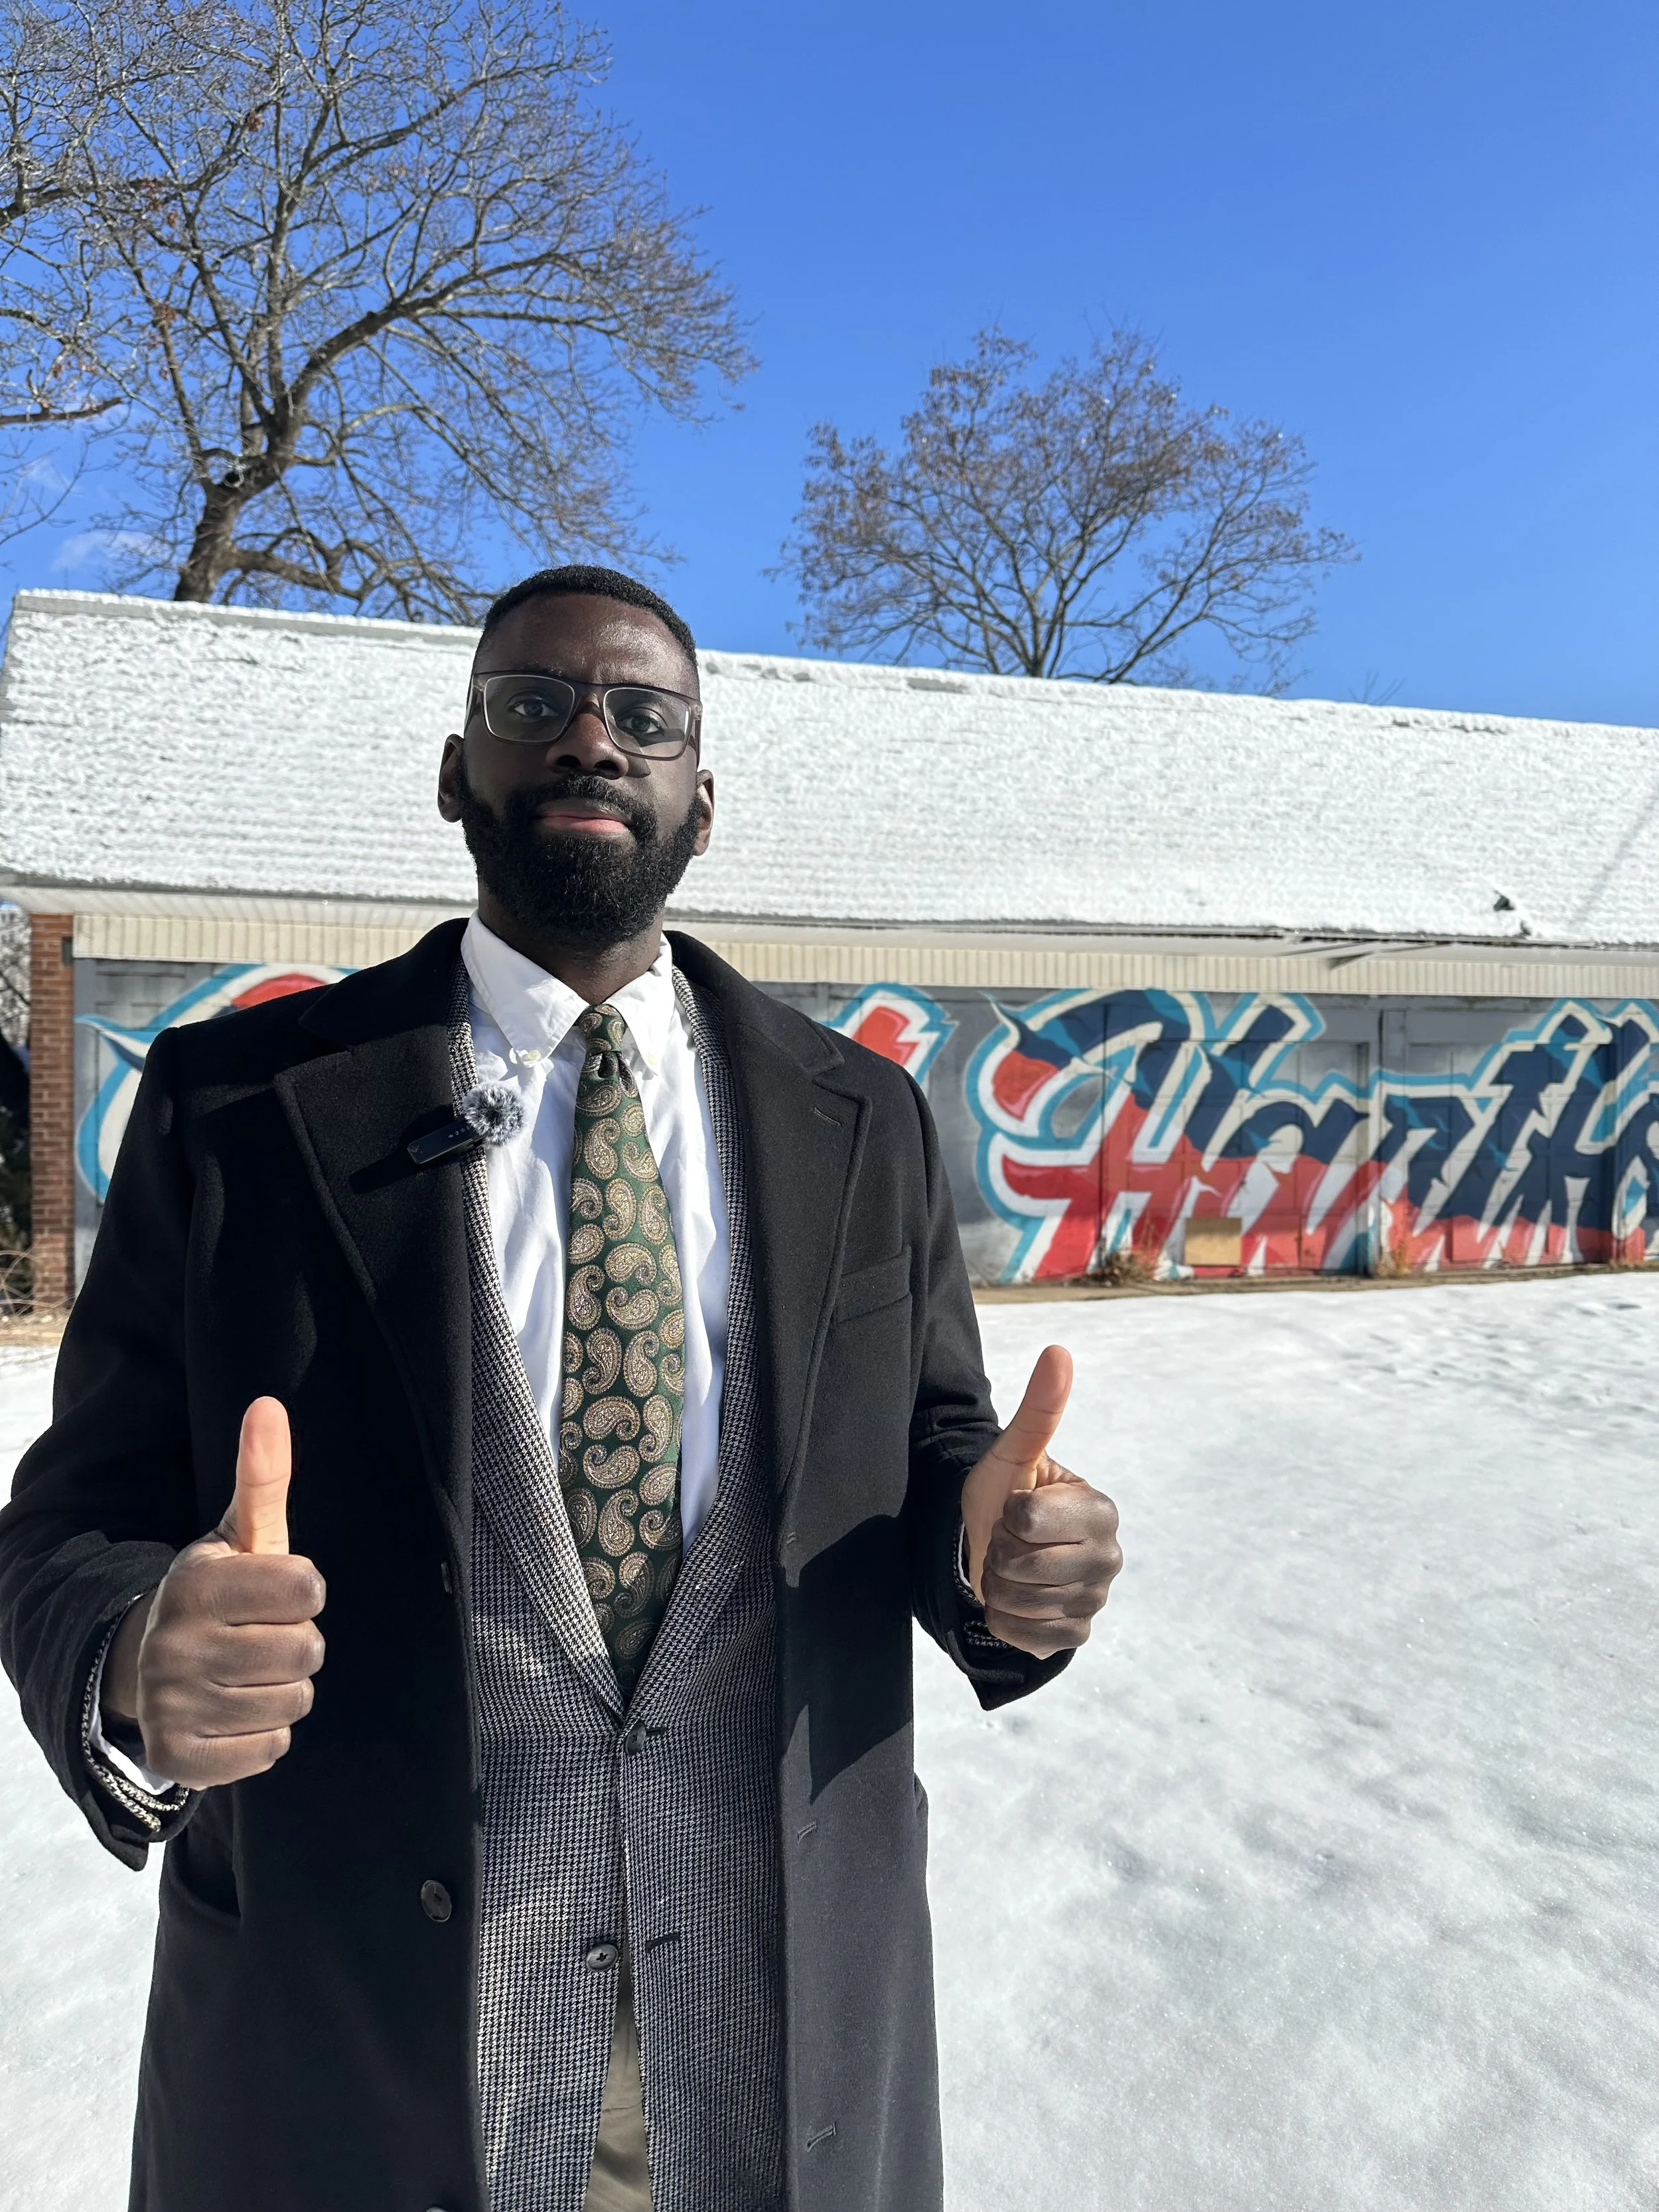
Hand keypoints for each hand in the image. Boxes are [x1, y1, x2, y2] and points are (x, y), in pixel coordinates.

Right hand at [101, 1398, 325, 1787]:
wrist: (149, 1663)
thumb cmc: (220, 1592)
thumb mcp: (239, 1534)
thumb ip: (261, 1475)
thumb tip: (268, 1404)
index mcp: (194, 1585)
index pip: (306, 1588)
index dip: (305, 1590)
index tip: (281, 1589)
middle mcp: (174, 1648)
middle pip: (306, 1651)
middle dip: (298, 1642)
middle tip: (263, 1635)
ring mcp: (173, 1706)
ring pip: (292, 1702)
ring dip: (284, 1689)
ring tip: (250, 1671)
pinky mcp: (179, 1758)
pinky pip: (270, 1750)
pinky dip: (265, 1734)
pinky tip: (237, 1710)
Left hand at [958, 1345, 1121, 1659]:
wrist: (990, 1547)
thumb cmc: (1005, 1494)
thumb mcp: (1015, 1452)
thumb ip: (1039, 1409)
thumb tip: (1058, 1351)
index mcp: (1101, 1511)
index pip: (1027, 1519)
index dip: (1007, 1514)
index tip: (1017, 1508)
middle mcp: (1110, 1558)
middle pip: (1021, 1564)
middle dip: (1001, 1551)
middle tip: (1011, 1539)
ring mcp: (1095, 1600)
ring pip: (1018, 1601)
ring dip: (999, 1584)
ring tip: (1011, 1566)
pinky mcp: (1076, 1636)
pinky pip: (1023, 1636)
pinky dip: (1004, 1619)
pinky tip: (1015, 1599)